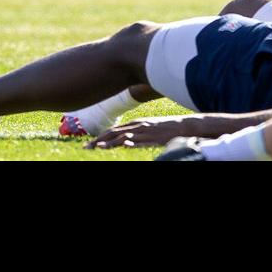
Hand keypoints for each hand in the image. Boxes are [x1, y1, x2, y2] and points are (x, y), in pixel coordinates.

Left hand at [86, 116, 207, 149]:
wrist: (185, 126)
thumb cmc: (165, 128)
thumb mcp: (147, 127)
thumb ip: (134, 131)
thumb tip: (121, 139)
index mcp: (134, 124)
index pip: (112, 130)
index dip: (99, 137)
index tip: (88, 144)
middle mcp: (137, 127)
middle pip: (114, 134)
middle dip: (99, 141)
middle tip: (86, 148)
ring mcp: (146, 132)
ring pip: (125, 137)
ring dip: (111, 142)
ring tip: (99, 147)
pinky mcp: (155, 138)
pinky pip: (142, 141)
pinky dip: (133, 143)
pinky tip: (124, 145)